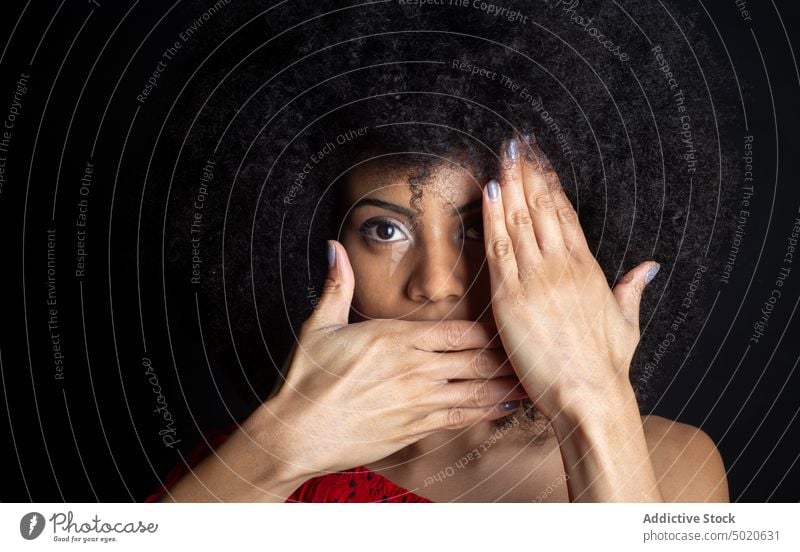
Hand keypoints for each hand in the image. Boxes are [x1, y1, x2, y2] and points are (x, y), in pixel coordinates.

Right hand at [266, 240, 527, 477]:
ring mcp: (418, 400)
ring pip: (477, 388)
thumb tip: (335, 247)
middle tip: (539, 346)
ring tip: (535, 375)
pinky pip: (463, 418)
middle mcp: (415, 368)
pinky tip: (509, 407)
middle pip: (476, 356)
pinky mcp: (415, 428)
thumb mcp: (319, 326)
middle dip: (508, 352)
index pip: (458, 328)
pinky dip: (489, 411)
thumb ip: (337, 286)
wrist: (295, 433)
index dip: (490, 325)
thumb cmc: (306, 381)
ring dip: (507, 382)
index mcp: (396, 338)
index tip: (510, 319)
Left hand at [481, 135, 659, 420]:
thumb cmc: (606, 364)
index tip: (540, 163)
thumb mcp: (626, 322)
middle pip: (540, 209)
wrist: (589, 393)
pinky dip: (492, 217)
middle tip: (516, 146)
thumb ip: (633, 289)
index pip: (565, 215)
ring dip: (508, 187)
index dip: (550, 185)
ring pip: (518, 221)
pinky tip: (487, 193)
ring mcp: (535, 278)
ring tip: (501, 159)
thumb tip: (649, 267)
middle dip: (527, 175)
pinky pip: (498, 248)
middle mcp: (561, 265)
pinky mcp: (510, 296)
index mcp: (588, 268)